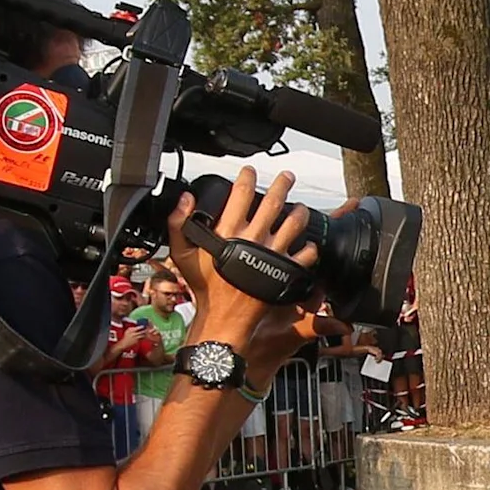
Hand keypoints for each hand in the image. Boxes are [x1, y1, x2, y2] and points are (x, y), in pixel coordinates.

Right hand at [167, 169, 319, 382]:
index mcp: (229, 232)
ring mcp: (272, 255)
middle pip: (273, 203)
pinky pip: (304, 256)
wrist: (224, 318)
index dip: (246, 178)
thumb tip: (186, 199)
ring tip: (301, 207)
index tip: (250, 171)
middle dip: (282, 185)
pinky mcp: (284, 272)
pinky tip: (308, 244)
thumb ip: (180, 224)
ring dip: (300, 212)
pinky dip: (309, 248)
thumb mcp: (183, 255)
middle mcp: (253, 240)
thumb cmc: (205, 289)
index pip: (241, 194)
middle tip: (288, 177)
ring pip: (293, 225)